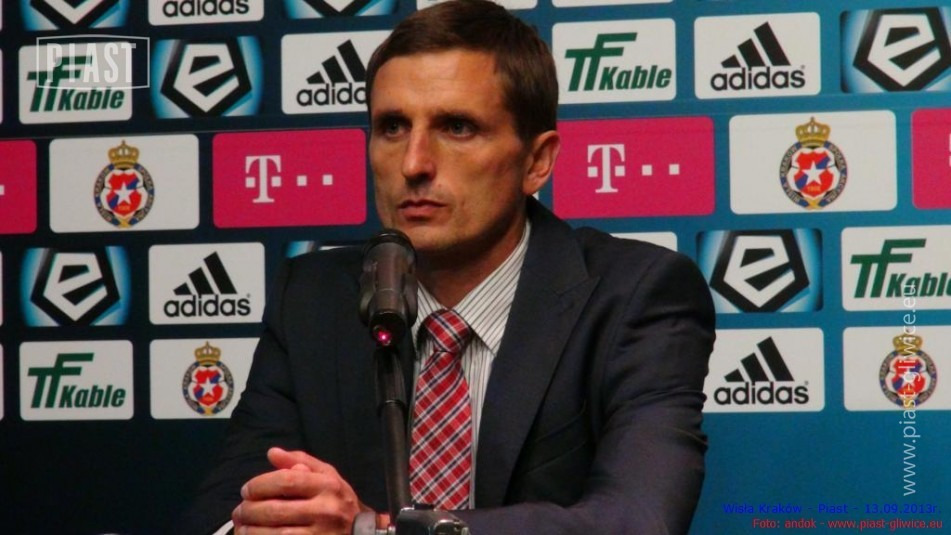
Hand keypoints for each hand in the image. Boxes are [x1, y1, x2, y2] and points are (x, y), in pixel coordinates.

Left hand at [232, 447, 373, 533]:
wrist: (361, 532)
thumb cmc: (339, 500)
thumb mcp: (327, 475)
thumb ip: (301, 461)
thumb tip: (272, 453)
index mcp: (328, 485)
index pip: (286, 481)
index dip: (260, 485)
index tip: (246, 490)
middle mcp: (325, 510)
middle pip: (276, 510)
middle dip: (249, 511)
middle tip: (239, 511)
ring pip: (275, 534)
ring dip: (252, 531)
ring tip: (242, 527)